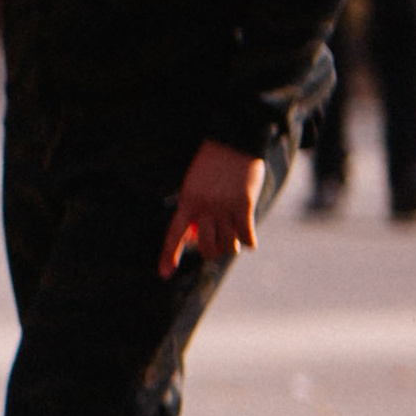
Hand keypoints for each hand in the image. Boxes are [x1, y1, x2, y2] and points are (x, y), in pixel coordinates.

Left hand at [161, 141, 266, 274]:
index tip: (165, 274)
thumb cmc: (212, 164)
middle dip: (211, 251)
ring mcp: (224, 207)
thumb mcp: (194, 185)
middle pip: (205, 246)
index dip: (169, 255)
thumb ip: (193, 210)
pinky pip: (246, 235)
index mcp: (187, 202)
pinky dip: (249, 242)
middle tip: (218, 243)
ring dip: (231, 247)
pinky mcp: (244, 204)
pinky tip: (250, 240)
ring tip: (234, 239)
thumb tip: (193, 236)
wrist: (234, 141)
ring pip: (227, 245)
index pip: (173, 234)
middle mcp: (204, 208)